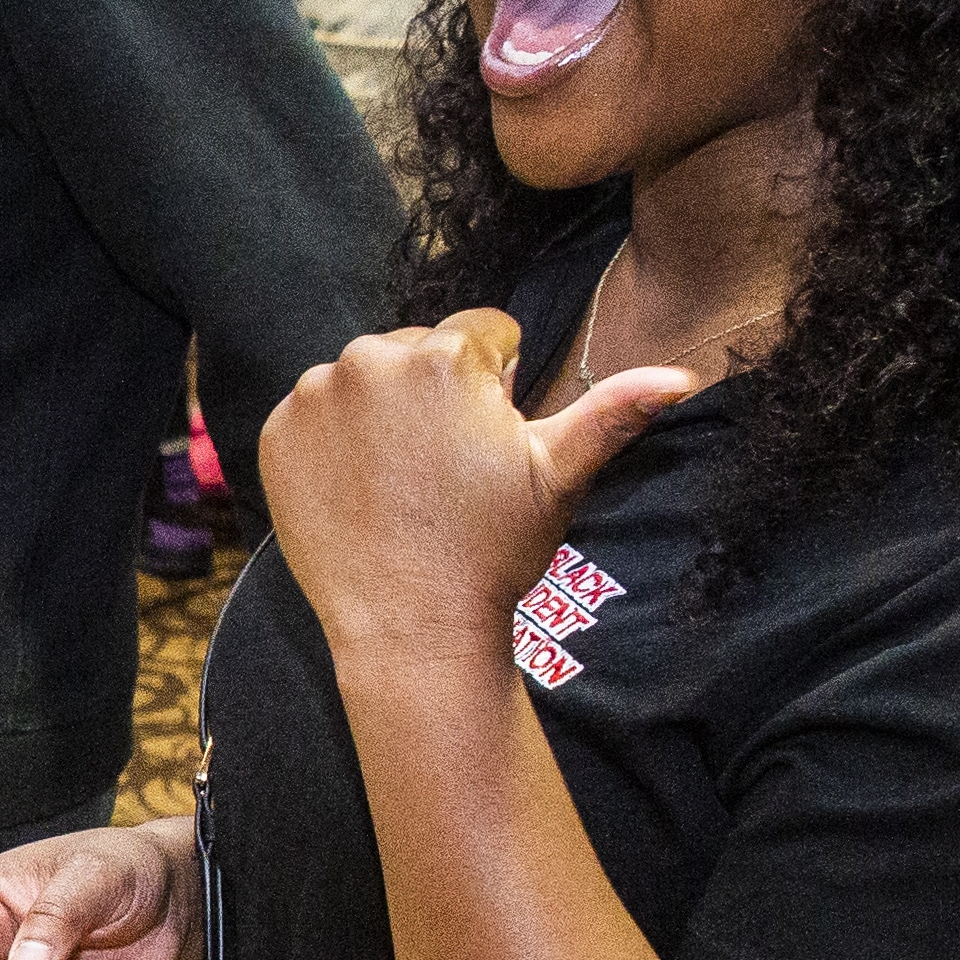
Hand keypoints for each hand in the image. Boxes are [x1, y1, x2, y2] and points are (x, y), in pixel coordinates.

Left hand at [256, 311, 691, 680]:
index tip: (489, 440)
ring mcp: (314, 396)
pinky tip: (363, 489)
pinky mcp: (277, 433)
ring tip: (406, 481)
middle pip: (418, 350)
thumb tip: (682, 376)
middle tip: (447, 467)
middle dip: (437, 392)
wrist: (409, 627)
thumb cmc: (491, 550)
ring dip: (384, 412)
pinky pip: (315, 414)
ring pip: (365, 379)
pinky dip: (335, 440)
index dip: (499, 383)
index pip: (484, 333)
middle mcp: (370, 360)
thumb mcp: (559, 475)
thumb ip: (613, 412)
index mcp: (444, 356)